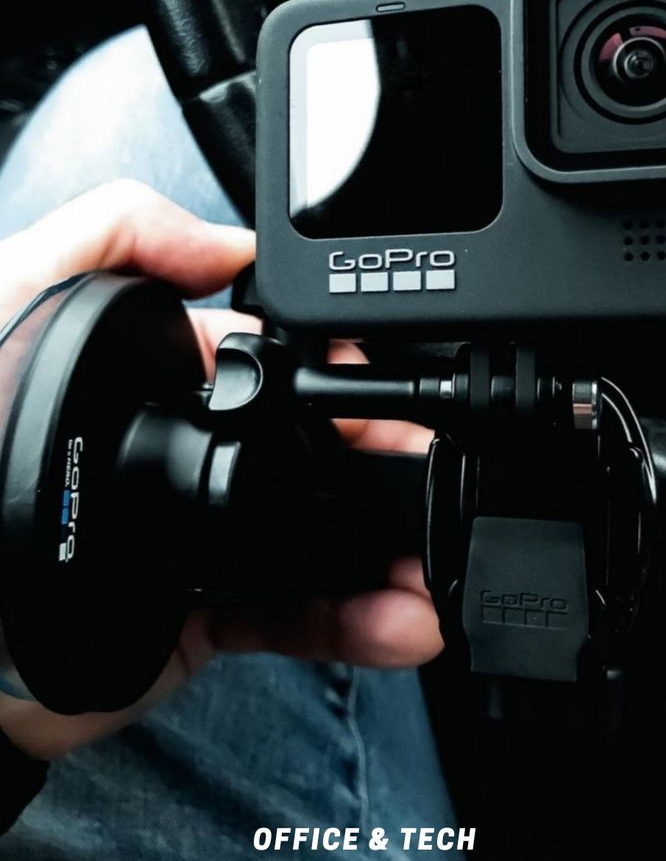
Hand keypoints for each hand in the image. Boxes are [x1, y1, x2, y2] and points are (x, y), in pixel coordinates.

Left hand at [0, 181, 441, 759]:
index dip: (338, 375)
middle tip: (426, 476)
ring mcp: (205, 537)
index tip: (388, 389)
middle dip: (382, 463)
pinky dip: (355, 621)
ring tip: (429, 568)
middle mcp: (190, 455)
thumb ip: (109, 240)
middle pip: (311, 451)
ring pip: (319, 536)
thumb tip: (227, 244)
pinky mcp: (208, 615)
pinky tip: (400, 618)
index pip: (271, 365)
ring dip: (387, 551)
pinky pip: (295, 615)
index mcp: (160, 381)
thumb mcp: (14, 298)